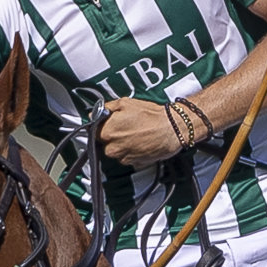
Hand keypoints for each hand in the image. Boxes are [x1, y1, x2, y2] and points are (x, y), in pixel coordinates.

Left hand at [96, 95, 214, 167]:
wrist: (172, 128)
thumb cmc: (151, 115)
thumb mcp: (126, 103)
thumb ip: (106, 108)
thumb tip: (95, 112)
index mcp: (107, 132)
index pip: (94, 131)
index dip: (102, 126)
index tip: (109, 123)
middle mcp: (113, 148)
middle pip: (105, 143)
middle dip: (113, 136)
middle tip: (127, 127)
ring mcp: (124, 158)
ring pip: (117, 152)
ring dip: (122, 145)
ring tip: (136, 134)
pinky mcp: (135, 164)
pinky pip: (128, 158)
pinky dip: (132, 152)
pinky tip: (141, 142)